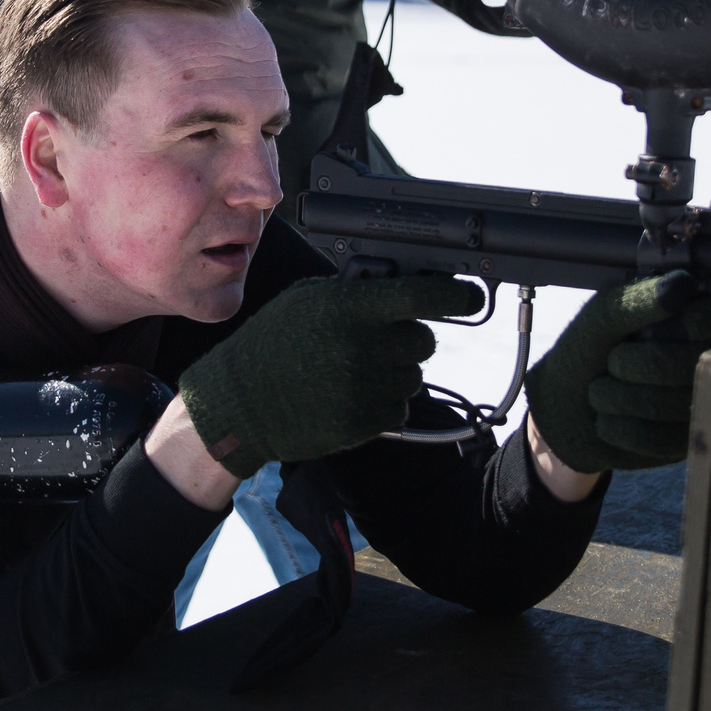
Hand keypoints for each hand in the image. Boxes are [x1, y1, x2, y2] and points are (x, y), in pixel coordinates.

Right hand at [178, 274, 484, 476]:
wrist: (239, 402)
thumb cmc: (272, 344)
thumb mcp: (307, 300)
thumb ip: (356, 293)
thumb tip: (402, 287)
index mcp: (349, 308)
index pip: (422, 295)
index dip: (455, 295)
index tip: (470, 297)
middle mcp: (362, 346)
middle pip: (424, 340)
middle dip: (409, 339)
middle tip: (380, 340)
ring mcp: (364, 388)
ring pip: (414, 376)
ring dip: (395, 372)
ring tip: (354, 370)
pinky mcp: (363, 423)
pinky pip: (399, 408)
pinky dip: (384, 402)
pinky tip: (350, 394)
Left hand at [524, 272, 710, 472]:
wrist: (564, 404)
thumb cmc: (588, 349)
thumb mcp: (604, 315)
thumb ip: (640, 298)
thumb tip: (682, 285)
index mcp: (695, 316)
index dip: (696, 321)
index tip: (653, 328)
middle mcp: (708, 358)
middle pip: (693, 361)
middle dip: (635, 363)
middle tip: (612, 360)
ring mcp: (699, 402)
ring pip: (674, 403)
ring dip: (619, 397)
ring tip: (601, 389)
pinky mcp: (684, 442)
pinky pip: (659, 439)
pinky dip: (618, 427)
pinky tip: (608, 418)